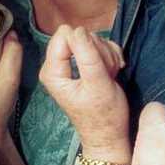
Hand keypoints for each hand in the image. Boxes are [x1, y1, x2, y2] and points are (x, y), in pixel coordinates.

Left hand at [39, 25, 130, 156]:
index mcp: (52, 71)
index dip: (86, 45)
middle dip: (99, 51)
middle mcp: (57, 65)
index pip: (66, 35)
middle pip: (80, 35)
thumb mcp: (97, 83)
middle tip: (106, 73)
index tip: (97, 65)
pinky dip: (110, 56)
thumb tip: (78, 29)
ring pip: (92, 40)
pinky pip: (99, 46)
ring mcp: (71, 63)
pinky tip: (112, 72)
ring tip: (109, 76)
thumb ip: (87, 55)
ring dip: (107, 55)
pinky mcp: (83, 63)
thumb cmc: (104, 116)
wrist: (110, 135)